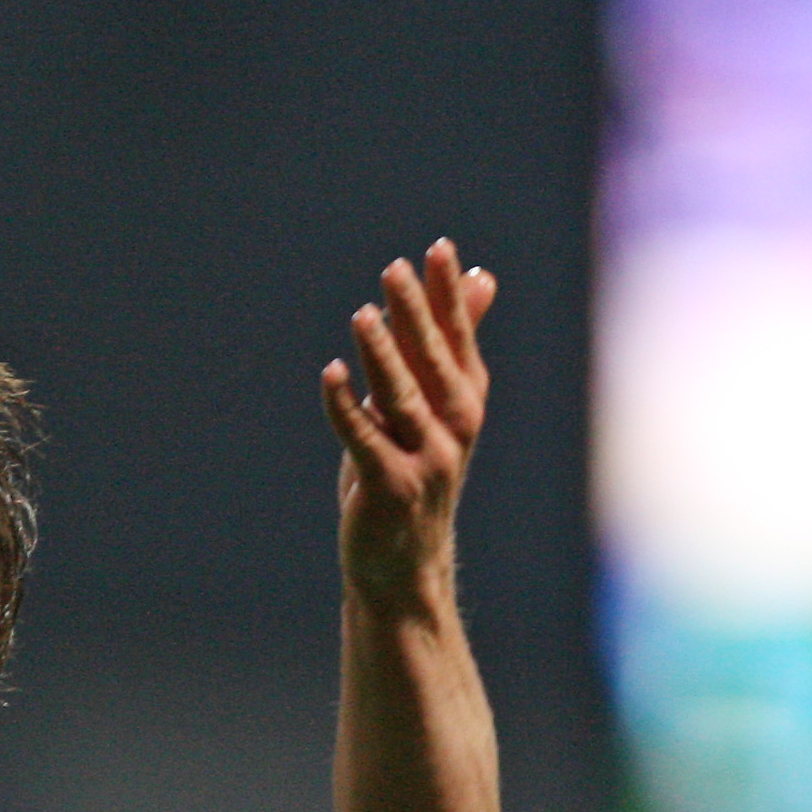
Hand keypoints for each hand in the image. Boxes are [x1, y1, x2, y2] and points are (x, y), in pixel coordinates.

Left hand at [321, 239, 495, 609]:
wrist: (404, 562)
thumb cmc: (414, 471)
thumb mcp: (436, 404)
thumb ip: (451, 340)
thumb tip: (482, 275)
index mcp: (464, 400)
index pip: (457, 337)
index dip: (447, 294)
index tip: (438, 248)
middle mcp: (454, 427)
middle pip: (433, 360)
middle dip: (416, 314)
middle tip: (395, 268)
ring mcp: (426, 459)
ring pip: (401, 397)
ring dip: (382, 354)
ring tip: (362, 313)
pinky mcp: (389, 487)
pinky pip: (364, 439)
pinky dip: (346, 406)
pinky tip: (330, 372)